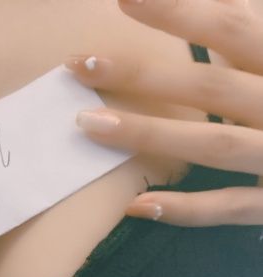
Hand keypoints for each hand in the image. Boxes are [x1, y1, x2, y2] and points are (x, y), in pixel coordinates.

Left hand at [65, 0, 262, 226]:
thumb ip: (247, 28)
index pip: (233, 26)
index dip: (178, 12)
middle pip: (212, 85)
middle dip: (144, 72)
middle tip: (78, 63)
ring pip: (214, 144)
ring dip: (150, 134)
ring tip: (87, 124)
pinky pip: (230, 207)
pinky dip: (185, 209)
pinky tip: (136, 205)